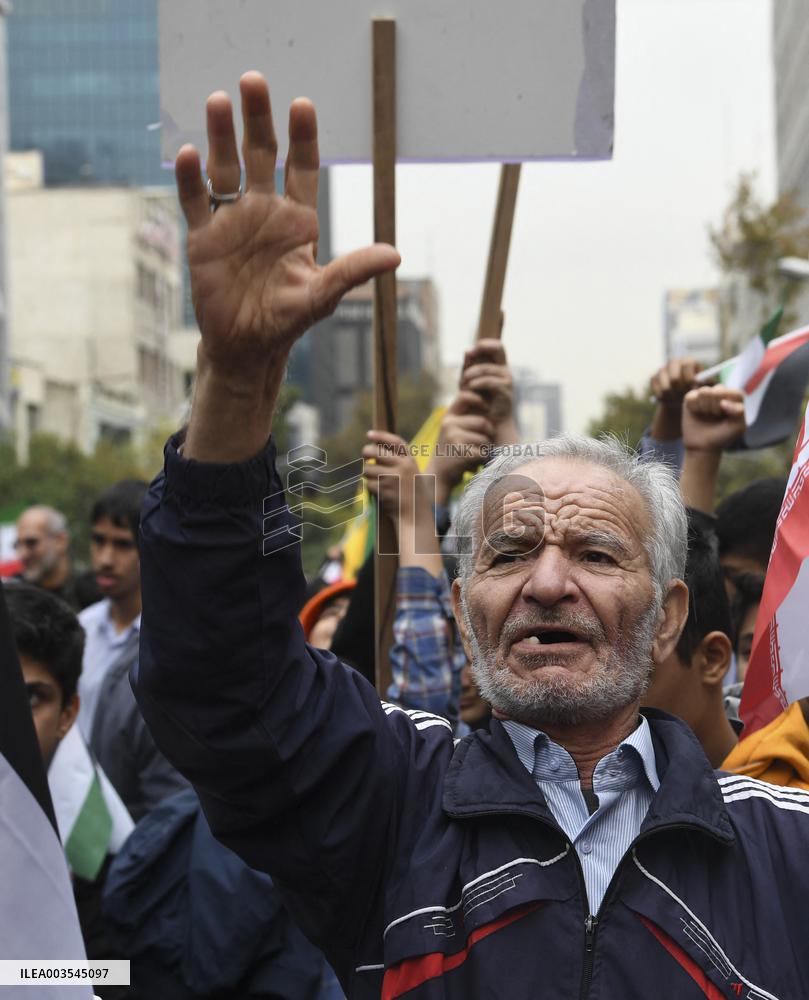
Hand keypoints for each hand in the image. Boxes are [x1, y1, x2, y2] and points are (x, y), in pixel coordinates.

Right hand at [179, 73, 398, 461]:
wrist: (246, 347)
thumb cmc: (287, 321)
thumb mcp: (322, 295)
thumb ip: (353, 271)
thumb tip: (395, 255)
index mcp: (297, 221)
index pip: (302, 168)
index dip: (302, 138)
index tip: (301, 105)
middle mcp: (264, 213)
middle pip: (261, 155)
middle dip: (257, 120)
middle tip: (253, 81)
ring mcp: (232, 222)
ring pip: (225, 169)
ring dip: (221, 136)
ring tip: (217, 101)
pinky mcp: (203, 238)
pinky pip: (195, 201)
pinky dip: (190, 179)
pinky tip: (190, 154)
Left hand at [363, 432, 422, 524]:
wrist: (415, 516)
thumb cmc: (411, 495)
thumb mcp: (411, 474)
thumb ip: (398, 462)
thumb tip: (374, 449)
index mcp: (410, 461)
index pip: (395, 442)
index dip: (381, 436)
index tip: (369, 434)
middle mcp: (402, 466)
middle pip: (375, 452)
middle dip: (366, 452)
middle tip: (364, 455)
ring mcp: (392, 477)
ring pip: (367, 469)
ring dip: (367, 474)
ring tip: (375, 481)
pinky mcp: (383, 489)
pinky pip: (368, 483)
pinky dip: (370, 488)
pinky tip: (378, 493)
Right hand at [425, 392, 494, 504]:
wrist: (437, 476)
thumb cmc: (450, 452)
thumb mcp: (452, 431)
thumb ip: (464, 418)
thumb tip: (487, 403)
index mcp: (448, 417)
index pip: (465, 396)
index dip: (479, 400)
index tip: (486, 408)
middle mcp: (449, 424)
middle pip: (483, 422)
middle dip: (488, 434)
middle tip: (484, 444)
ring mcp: (454, 438)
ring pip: (484, 439)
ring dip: (485, 449)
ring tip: (474, 455)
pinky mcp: (461, 452)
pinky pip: (483, 452)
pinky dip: (482, 460)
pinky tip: (472, 464)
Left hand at [460, 340, 516, 444]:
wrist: (487, 425)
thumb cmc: (477, 404)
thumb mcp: (469, 383)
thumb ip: (468, 368)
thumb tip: (467, 351)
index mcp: (497, 367)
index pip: (497, 346)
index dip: (485, 344)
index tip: (470, 350)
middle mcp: (505, 371)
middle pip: (499, 348)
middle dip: (482, 349)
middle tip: (467, 356)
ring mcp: (507, 381)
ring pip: (488, 368)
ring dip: (472, 374)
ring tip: (463, 383)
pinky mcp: (506, 393)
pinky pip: (490, 381)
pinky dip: (478, 383)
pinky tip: (470, 388)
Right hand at [649, 357, 702, 439]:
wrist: (679, 396)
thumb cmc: (695, 389)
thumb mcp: (705, 386)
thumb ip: (708, 383)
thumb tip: (710, 382)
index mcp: (688, 361)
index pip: (687, 366)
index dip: (690, 379)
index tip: (692, 388)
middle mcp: (674, 362)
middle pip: (674, 378)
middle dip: (680, 390)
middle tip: (683, 395)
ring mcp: (662, 370)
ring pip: (665, 387)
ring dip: (672, 396)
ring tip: (677, 398)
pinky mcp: (653, 378)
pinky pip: (657, 391)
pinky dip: (663, 398)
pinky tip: (668, 398)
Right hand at [682, 386, 745, 451]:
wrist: (703, 446)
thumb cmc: (722, 436)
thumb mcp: (737, 428)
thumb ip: (739, 412)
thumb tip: (723, 402)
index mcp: (735, 397)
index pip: (733, 393)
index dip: (728, 406)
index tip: (726, 417)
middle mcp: (720, 392)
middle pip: (717, 391)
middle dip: (715, 407)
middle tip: (714, 417)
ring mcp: (705, 394)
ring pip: (704, 391)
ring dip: (704, 407)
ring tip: (706, 415)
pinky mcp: (691, 398)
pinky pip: (691, 397)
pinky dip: (693, 407)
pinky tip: (696, 413)